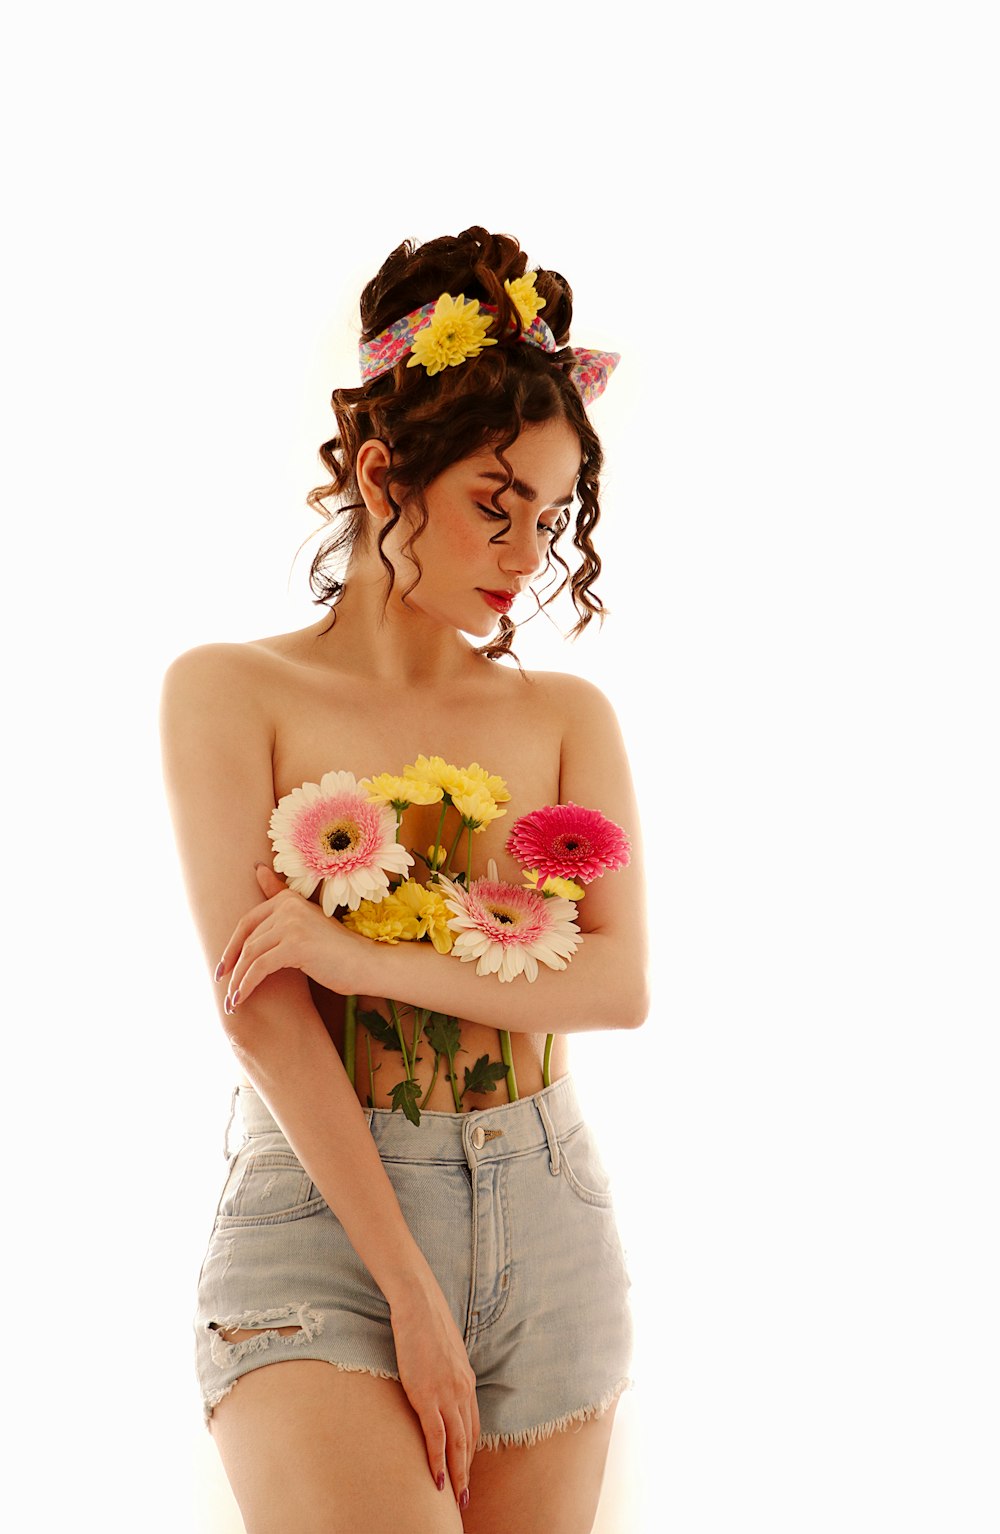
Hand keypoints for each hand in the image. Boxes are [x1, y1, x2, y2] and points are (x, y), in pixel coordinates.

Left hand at [217, 864, 365, 1009]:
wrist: (367, 965)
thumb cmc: (337, 950)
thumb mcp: (306, 922)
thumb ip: (280, 897)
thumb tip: (258, 869)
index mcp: (288, 899)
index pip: (247, 922)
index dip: (231, 948)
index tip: (222, 969)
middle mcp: (288, 907)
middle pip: (247, 940)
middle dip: (232, 968)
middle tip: (224, 990)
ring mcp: (292, 925)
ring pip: (251, 955)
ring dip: (237, 982)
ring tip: (231, 1002)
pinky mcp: (295, 946)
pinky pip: (259, 968)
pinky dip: (246, 985)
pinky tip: (241, 1000)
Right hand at [389, 1274, 478, 1507]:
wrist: (418, 1303)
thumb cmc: (426, 1323)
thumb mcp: (442, 1352)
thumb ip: (444, 1372)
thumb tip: (437, 1385)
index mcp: (467, 1381)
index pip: (472, 1426)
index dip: (469, 1453)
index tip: (466, 1472)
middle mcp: (463, 1390)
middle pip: (469, 1441)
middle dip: (467, 1472)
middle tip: (465, 1498)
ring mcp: (447, 1393)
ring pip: (457, 1445)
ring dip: (457, 1475)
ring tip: (455, 1499)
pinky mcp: (427, 1394)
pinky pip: (436, 1437)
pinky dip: (438, 1462)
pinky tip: (437, 1480)